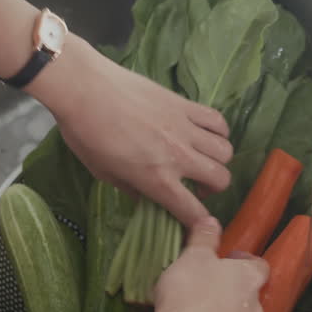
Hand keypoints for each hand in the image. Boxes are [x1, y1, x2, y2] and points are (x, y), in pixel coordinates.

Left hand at [29, 37, 233, 225]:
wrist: (85, 88)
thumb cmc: (85, 133)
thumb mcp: (103, 173)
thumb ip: (131, 189)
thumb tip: (148, 196)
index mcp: (157, 179)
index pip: (194, 212)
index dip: (198, 223)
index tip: (195, 222)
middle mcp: (179, 156)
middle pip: (221, 179)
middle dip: (213, 189)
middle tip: (196, 185)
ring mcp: (185, 128)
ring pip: (226, 151)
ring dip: (217, 160)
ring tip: (201, 158)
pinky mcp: (185, 104)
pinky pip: (218, 120)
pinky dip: (219, 131)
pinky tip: (204, 133)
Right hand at [149, 217, 268, 311]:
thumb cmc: (188, 293)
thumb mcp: (192, 257)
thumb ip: (204, 238)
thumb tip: (212, 220)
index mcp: (249, 279)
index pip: (260, 266)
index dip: (245, 262)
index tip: (227, 260)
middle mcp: (255, 308)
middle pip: (249, 295)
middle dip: (232, 291)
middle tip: (207, 287)